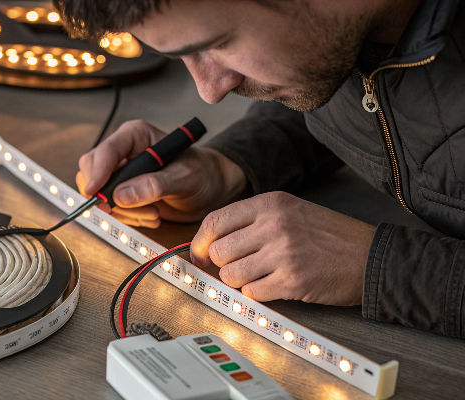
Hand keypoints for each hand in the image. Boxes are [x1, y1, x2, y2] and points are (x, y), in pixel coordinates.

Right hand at [76, 120, 247, 227]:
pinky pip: (109, 208)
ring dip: (123, 211)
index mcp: (136, 136)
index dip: (97, 173)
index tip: (94, 193)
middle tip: (136, 210)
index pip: (105, 151)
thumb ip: (154, 185)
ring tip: (153, 213)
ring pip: (98, 193)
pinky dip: (127, 217)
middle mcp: (123, 152)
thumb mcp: (185, 178)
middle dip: (110, 196)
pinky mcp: (121, 192)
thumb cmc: (203, 174)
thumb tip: (122, 195)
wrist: (211, 189)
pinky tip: (151, 215)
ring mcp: (120, 173)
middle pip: (91, 171)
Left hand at [190, 192, 374, 305]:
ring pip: (231, 275)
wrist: (370, 255)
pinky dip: (257, 294)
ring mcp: (283, 252)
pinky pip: (252, 292)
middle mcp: (274, 224)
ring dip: (239, 282)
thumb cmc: (328, 235)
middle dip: (222, 265)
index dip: (199, 243)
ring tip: (260, 276)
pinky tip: (274, 285)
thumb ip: (251, 221)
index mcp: (270, 203)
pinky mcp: (292, 280)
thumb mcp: (290, 211)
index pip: (214, 221)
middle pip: (218, 251)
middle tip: (238, 268)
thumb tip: (208, 243)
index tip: (199, 255)